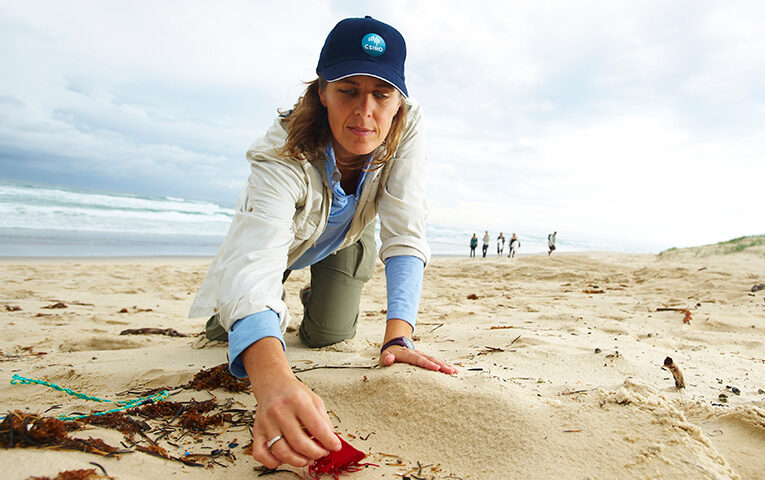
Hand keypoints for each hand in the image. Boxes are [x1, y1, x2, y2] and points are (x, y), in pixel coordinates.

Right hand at [243, 338, 340, 468]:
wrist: (272, 384)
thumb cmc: (294, 392)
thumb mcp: (314, 400)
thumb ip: (324, 421)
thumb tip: (331, 442)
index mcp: (297, 400)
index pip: (317, 427)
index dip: (329, 441)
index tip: (335, 447)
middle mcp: (279, 411)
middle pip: (299, 443)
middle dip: (315, 453)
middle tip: (322, 453)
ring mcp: (266, 422)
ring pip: (281, 452)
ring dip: (298, 461)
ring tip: (307, 459)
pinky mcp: (257, 431)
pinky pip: (261, 454)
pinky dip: (274, 462)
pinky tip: (285, 458)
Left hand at [379, 319, 456, 373]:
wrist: (394, 347)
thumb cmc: (388, 356)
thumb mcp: (384, 357)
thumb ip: (386, 358)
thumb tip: (389, 359)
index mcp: (407, 354)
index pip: (418, 359)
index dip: (427, 363)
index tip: (436, 368)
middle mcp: (417, 353)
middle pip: (430, 358)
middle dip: (441, 365)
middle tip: (450, 371)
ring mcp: (423, 355)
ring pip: (436, 359)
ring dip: (445, 365)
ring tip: (455, 371)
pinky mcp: (426, 358)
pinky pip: (437, 361)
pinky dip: (445, 365)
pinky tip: (454, 370)